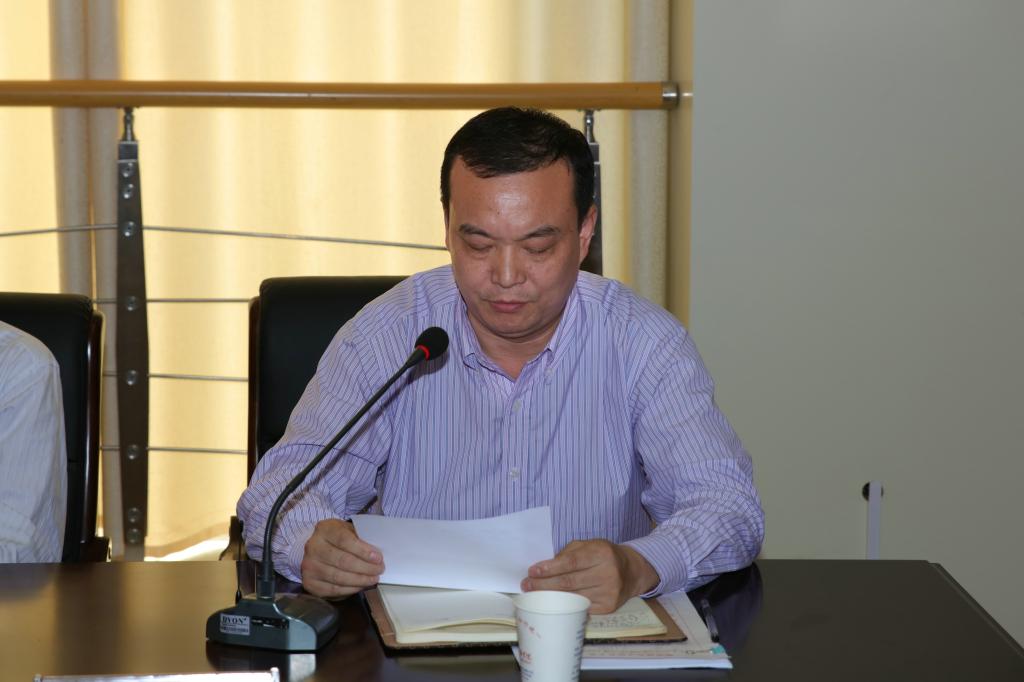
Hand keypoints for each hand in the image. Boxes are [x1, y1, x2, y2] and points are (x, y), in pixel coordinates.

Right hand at [300, 518, 383, 597]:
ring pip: (338, 577)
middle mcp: (313, 547)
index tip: (378, 558)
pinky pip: (333, 590)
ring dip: (359, 580)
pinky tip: (360, 586)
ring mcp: (309, 566)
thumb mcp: (349, 530)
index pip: (344, 540)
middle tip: (379, 570)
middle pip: (342, 561)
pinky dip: (350, 589)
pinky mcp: (309, 582)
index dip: (363, 551)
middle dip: (365, 568)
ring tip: (373, 579)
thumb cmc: (338, 538)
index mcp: (324, 529)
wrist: (317, 548)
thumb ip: (361, 538)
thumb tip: (378, 554)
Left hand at [521, 539, 659, 613]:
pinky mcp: (608, 607)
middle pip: (569, 582)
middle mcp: (607, 573)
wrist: (632, 571)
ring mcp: (608, 593)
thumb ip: (568, 553)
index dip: (550, 568)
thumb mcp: (589, 545)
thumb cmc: (604, 555)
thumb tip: (544, 568)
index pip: (571, 562)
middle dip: (544, 584)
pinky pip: (581, 608)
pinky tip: (552, 604)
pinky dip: (564, 606)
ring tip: (534, 594)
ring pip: (573, 597)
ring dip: (550, 597)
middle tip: (527, 585)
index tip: (532, 571)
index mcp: (601, 553)